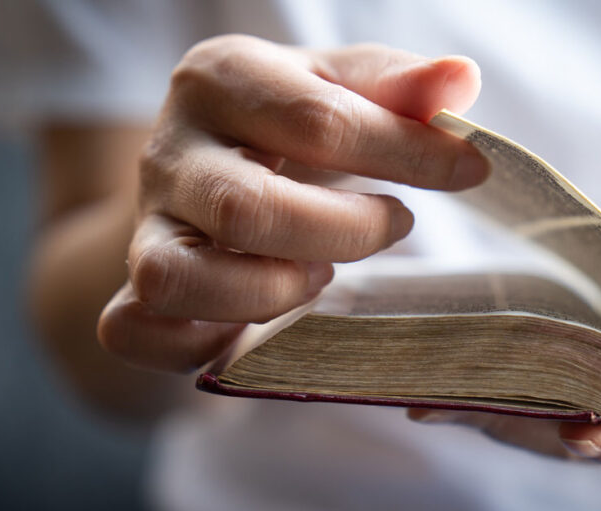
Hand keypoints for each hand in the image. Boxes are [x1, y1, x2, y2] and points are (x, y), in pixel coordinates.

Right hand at [97, 35, 487, 371]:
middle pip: (247, 210)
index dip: (406, 154)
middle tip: (395, 226)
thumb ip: (395, 85)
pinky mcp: (132, 288)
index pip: (317, 121)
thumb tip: (461, 79)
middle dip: (343, 233)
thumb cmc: (286, 122)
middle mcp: (167, 150)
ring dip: (268, 292)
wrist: (207, 159)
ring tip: (320, 276)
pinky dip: (200, 342)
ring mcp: (144, 224)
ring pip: (178, 279)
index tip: (468, 172)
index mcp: (220, 78)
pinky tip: (260, 326)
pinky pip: (137, 330)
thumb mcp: (338, 85)